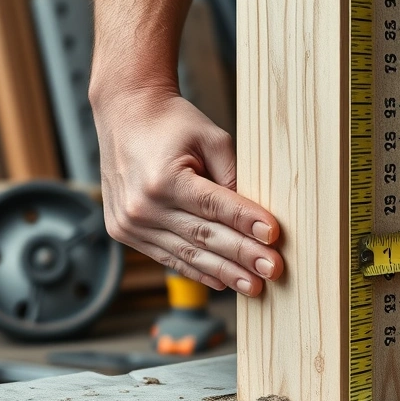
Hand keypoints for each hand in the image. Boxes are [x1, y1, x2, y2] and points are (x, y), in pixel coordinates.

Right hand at [92, 89, 283, 295]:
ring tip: (254, 285)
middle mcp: (142, 205)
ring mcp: (130, 223)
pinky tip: (224, 281)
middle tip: (273, 269)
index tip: (274, 236)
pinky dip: (198, 271)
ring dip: (224, 272)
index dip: (246, 223)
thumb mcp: (210, 138)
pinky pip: (168, 258)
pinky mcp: (125, 232)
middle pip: (203, 237)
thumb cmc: (172, 123)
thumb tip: (255, 217)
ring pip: (187, 255)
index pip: (214, 206)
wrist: (125, 115)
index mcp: (163, 178)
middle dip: (243, 256)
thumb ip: (232, 176)